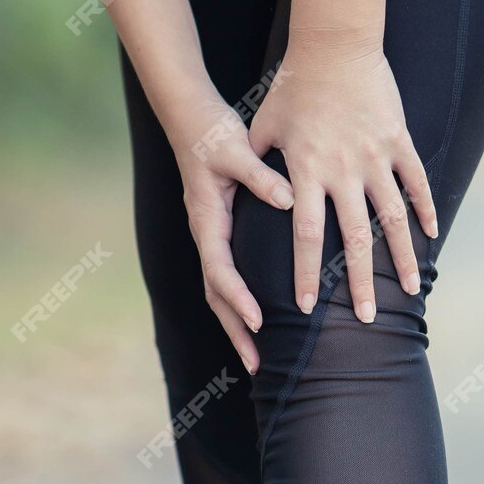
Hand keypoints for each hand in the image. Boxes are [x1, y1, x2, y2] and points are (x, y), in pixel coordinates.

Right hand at [166, 89, 293, 373]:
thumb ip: (262, 177)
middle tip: (257, 366)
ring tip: (258, 359)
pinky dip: (241, 303)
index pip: (220, 270)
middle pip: (217, 294)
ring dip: (237, 325)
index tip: (260, 323)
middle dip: (236, 330)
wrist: (192, 117)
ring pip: (221, 291)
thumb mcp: (237, 150)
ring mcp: (212, 237)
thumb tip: (291, 199)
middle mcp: (207, 234)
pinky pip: (229, 277)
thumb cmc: (214, 132)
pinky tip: (262, 321)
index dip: (239, 299)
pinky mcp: (222, 233)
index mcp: (208, 221)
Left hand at [250, 33, 438, 323]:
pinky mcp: (398, 142)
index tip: (306, 306)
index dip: (305, 272)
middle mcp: (344, 171)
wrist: (335, 45)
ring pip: (393, 219)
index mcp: (308, 172)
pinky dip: (425, 209)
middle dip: (359, 283)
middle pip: (353, 239)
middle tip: (368, 319)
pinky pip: (416, 182)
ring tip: (409, 289)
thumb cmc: (294, 86)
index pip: (304, 234)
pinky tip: (431, 235)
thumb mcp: (265, 126)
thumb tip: (248, 199)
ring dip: (401, 258)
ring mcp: (376, 158)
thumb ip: (258, 166)